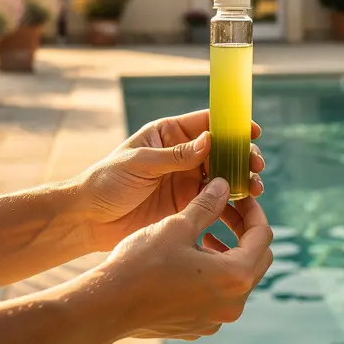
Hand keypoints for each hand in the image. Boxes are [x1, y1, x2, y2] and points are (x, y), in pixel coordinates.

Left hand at [75, 110, 265, 250]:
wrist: (88, 220)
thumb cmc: (105, 182)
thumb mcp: (138, 164)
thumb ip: (174, 155)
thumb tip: (209, 140)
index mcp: (169, 135)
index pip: (206, 123)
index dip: (231, 125)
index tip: (252, 131)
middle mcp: (182, 156)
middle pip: (222, 150)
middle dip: (243, 156)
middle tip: (256, 165)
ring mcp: (186, 181)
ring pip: (224, 176)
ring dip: (242, 180)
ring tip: (255, 189)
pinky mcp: (187, 206)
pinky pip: (216, 202)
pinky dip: (232, 203)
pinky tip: (244, 207)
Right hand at [92, 178, 273, 340]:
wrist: (106, 306)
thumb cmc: (141, 263)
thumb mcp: (178, 225)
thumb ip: (207, 205)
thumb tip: (223, 185)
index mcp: (236, 276)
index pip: (263, 236)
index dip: (253, 210)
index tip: (238, 196)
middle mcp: (233, 303)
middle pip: (257, 259)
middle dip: (244, 231)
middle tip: (225, 211)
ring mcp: (217, 319)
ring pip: (238, 279)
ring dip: (229, 252)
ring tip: (207, 233)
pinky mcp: (199, 326)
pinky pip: (219, 296)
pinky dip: (214, 275)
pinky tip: (191, 259)